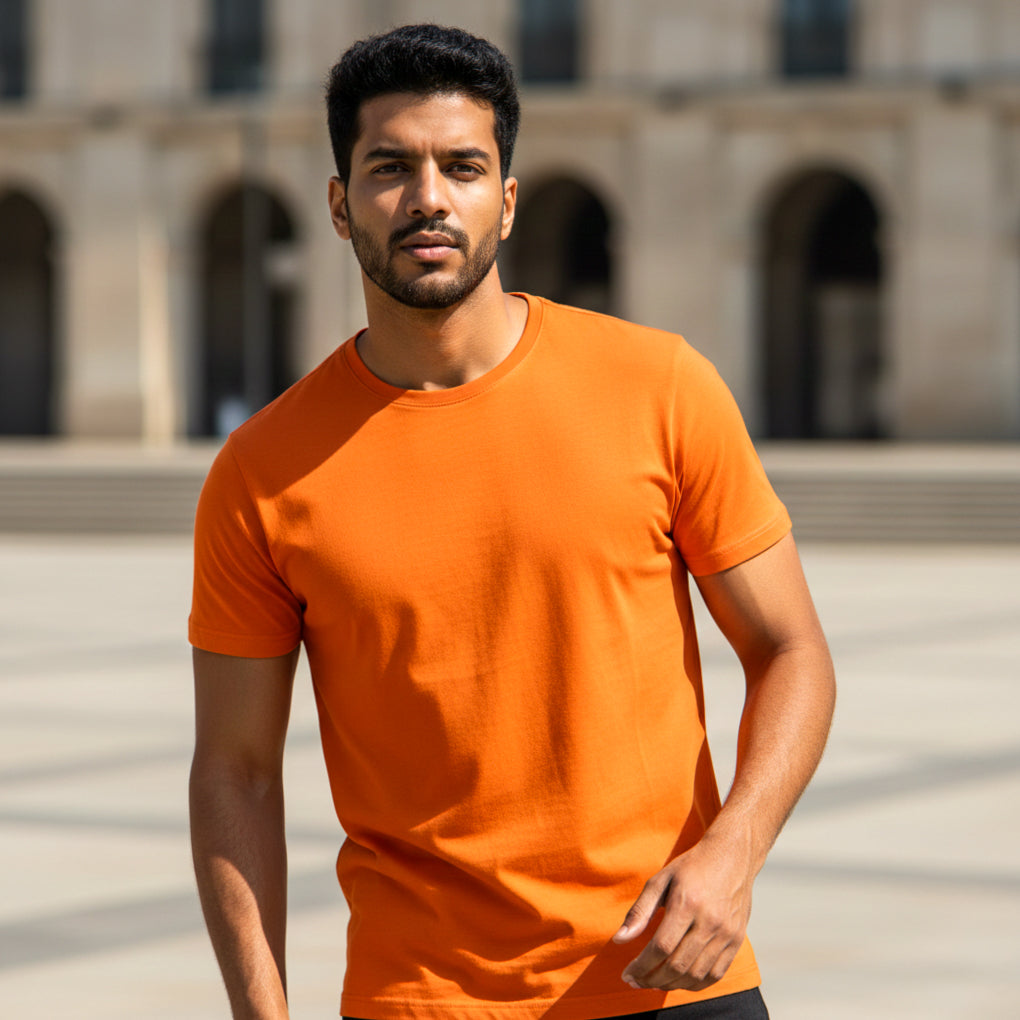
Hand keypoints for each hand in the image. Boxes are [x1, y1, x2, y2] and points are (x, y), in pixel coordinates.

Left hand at [612, 832, 753, 991]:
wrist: (731, 856)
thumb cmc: (691, 867)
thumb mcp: (660, 880)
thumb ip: (639, 911)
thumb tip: (619, 940)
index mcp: (687, 903)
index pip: (661, 947)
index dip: (642, 966)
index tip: (627, 974)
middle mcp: (710, 921)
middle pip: (678, 965)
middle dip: (652, 979)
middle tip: (636, 981)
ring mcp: (727, 933)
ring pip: (696, 975)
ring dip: (671, 985)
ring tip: (653, 982)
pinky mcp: (737, 941)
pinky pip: (715, 975)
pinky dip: (694, 984)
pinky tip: (678, 980)